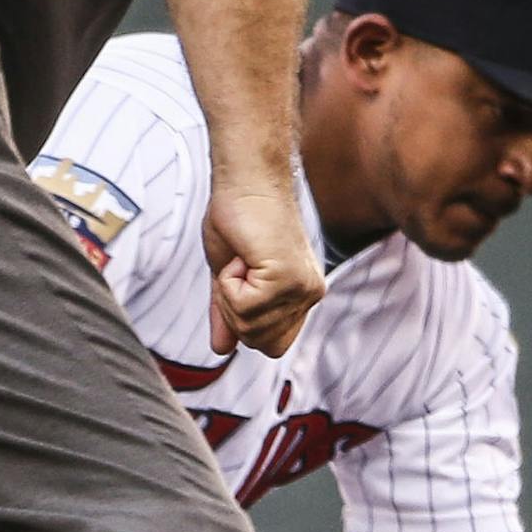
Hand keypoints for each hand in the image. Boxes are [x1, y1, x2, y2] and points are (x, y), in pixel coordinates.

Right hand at [203, 186, 323, 356]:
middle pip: (261, 344)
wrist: (244, 180)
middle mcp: (309, 295)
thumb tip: (221, 350)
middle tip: (238, 269)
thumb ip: (229, 314)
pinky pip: (244, 306)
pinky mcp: (288, 278)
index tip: (239, 282)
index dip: (244, 324)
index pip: (272, 346)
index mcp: (301, 296)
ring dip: (229, 291)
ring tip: (241, 258)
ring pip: (250, 326)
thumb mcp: (228, 276)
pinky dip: (228, 282)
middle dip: (234, 311)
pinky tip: (242, 255)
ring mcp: (303, 288)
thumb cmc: (237, 219)